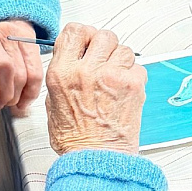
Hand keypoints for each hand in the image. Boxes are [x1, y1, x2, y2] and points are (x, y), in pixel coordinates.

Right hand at [45, 23, 146, 155]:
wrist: (96, 159)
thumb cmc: (76, 138)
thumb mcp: (53, 102)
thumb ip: (64, 75)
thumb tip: (74, 58)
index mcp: (63, 73)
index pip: (74, 32)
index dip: (83, 36)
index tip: (86, 43)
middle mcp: (87, 70)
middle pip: (102, 35)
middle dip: (104, 46)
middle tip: (103, 61)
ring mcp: (112, 76)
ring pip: (123, 49)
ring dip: (120, 60)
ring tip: (114, 78)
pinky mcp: (133, 85)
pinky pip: (138, 66)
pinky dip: (133, 75)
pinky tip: (124, 90)